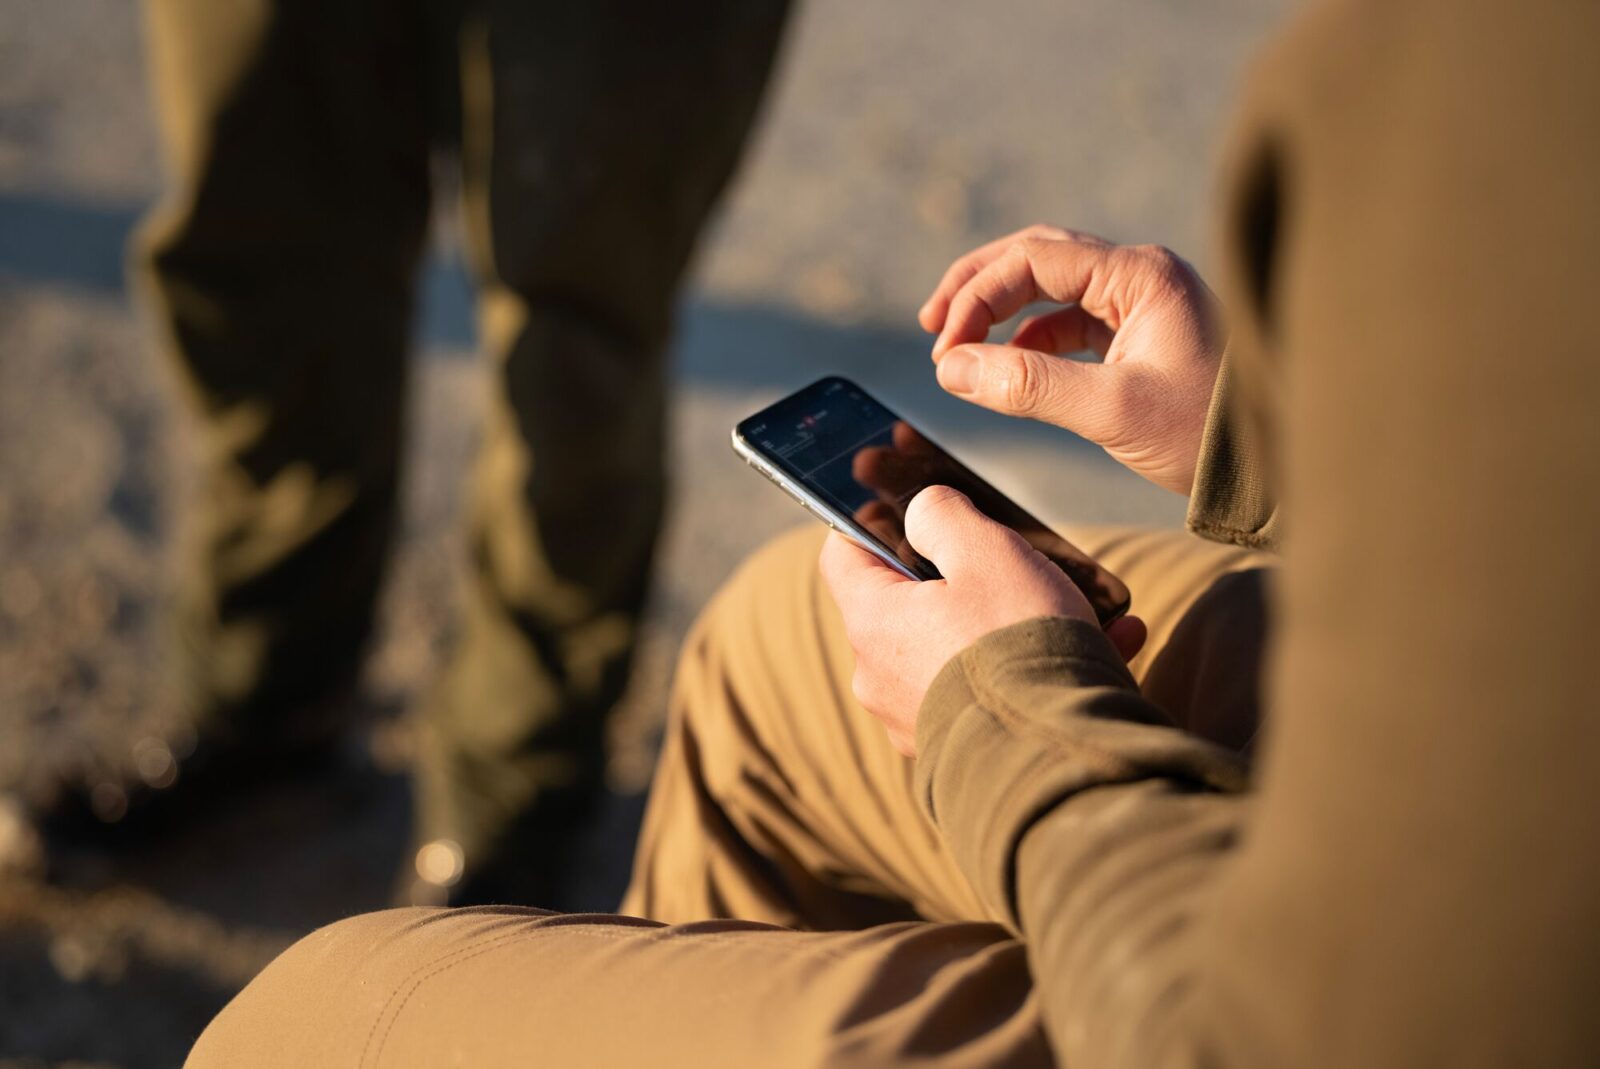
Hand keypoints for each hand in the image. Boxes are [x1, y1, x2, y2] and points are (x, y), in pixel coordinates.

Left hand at [819, 485, 1146, 756]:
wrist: (1053, 756)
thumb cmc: (1015, 642)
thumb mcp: (986, 552)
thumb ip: (944, 516)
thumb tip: (923, 510)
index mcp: (873, 620)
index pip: (843, 554)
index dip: (870, 522)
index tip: (908, 511)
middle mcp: (879, 675)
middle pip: (907, 604)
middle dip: (962, 578)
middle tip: (1015, 564)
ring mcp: (913, 718)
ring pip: (959, 649)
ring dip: (1013, 625)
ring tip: (1086, 612)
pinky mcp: (955, 751)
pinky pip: (990, 694)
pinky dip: (1031, 670)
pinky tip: (1107, 648)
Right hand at [918, 225, 1223, 494]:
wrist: (1269, 468)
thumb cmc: (1204, 434)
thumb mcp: (1111, 410)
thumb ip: (1027, 387)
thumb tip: (950, 368)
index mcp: (1140, 275)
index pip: (1033, 259)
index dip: (976, 297)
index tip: (943, 347)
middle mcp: (1140, 275)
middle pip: (1036, 256)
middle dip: (978, 287)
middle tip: (932, 326)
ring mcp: (1141, 302)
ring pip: (1050, 286)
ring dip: (1000, 312)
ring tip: (959, 350)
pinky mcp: (1139, 335)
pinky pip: (1069, 320)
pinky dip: (1029, 340)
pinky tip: (1007, 369)